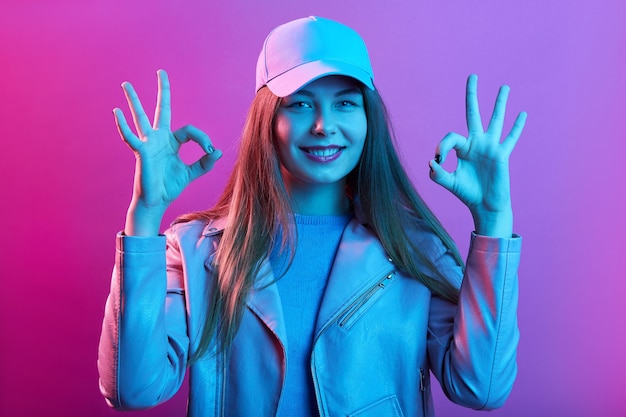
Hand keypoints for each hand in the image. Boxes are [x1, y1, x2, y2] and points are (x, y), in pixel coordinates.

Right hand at [114, 70, 221, 234]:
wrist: (156, 201)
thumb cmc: (169, 187)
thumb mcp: (191, 174)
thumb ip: (204, 163)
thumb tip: (218, 152)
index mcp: (172, 142)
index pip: (189, 131)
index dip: (202, 138)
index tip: (210, 151)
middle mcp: (159, 138)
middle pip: (162, 110)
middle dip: (163, 91)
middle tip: (161, 71)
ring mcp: (149, 143)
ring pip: (141, 117)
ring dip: (134, 101)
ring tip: (126, 85)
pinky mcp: (141, 152)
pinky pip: (131, 136)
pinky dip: (123, 125)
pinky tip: (116, 112)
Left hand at [429, 74, 526, 236]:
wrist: (484, 205)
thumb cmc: (467, 194)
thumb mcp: (449, 183)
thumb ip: (438, 174)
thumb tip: (431, 162)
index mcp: (462, 148)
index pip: (450, 138)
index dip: (442, 147)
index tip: (438, 161)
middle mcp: (476, 142)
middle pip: (473, 113)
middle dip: (472, 95)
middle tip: (472, 76)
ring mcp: (490, 146)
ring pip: (495, 120)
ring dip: (500, 103)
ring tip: (504, 87)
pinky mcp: (502, 154)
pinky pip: (511, 138)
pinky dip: (517, 126)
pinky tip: (522, 113)